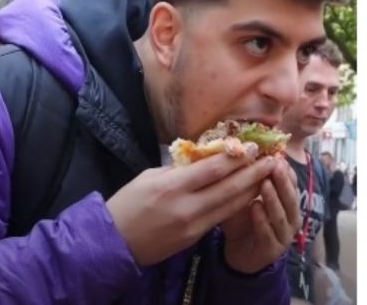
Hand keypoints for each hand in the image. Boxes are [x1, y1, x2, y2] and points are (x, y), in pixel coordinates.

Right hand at [106, 154, 276, 265]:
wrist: (115, 241)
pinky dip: (237, 205)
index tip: (253, 146)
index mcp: (171, 185)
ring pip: (231, 204)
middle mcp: (187, 205)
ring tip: (267, 176)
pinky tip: (248, 195)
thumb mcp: (147, 177)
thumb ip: (176, 170)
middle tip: (272, 159)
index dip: (236, 157)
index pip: (212, 168)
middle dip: (253, 172)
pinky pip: (222, 217)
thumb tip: (201, 160)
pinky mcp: (195, 238)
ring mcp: (193, 224)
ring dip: (252, 189)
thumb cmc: (127, 204)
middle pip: (229, 187)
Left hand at [222, 157, 299, 273]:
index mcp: (286, 203)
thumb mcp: (241, 197)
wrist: (238, 252)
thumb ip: (245, 181)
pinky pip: (269, 233)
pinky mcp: (273, 250)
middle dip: (283, 181)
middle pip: (291, 198)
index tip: (276, 155)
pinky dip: (262, 220)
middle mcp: (290, 218)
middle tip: (274, 165)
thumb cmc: (241, 220)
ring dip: (274, 199)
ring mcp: (284, 235)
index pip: (291, 184)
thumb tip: (240, 153)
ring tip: (264, 184)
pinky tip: (255, 208)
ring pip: (283, 215)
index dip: (286, 170)